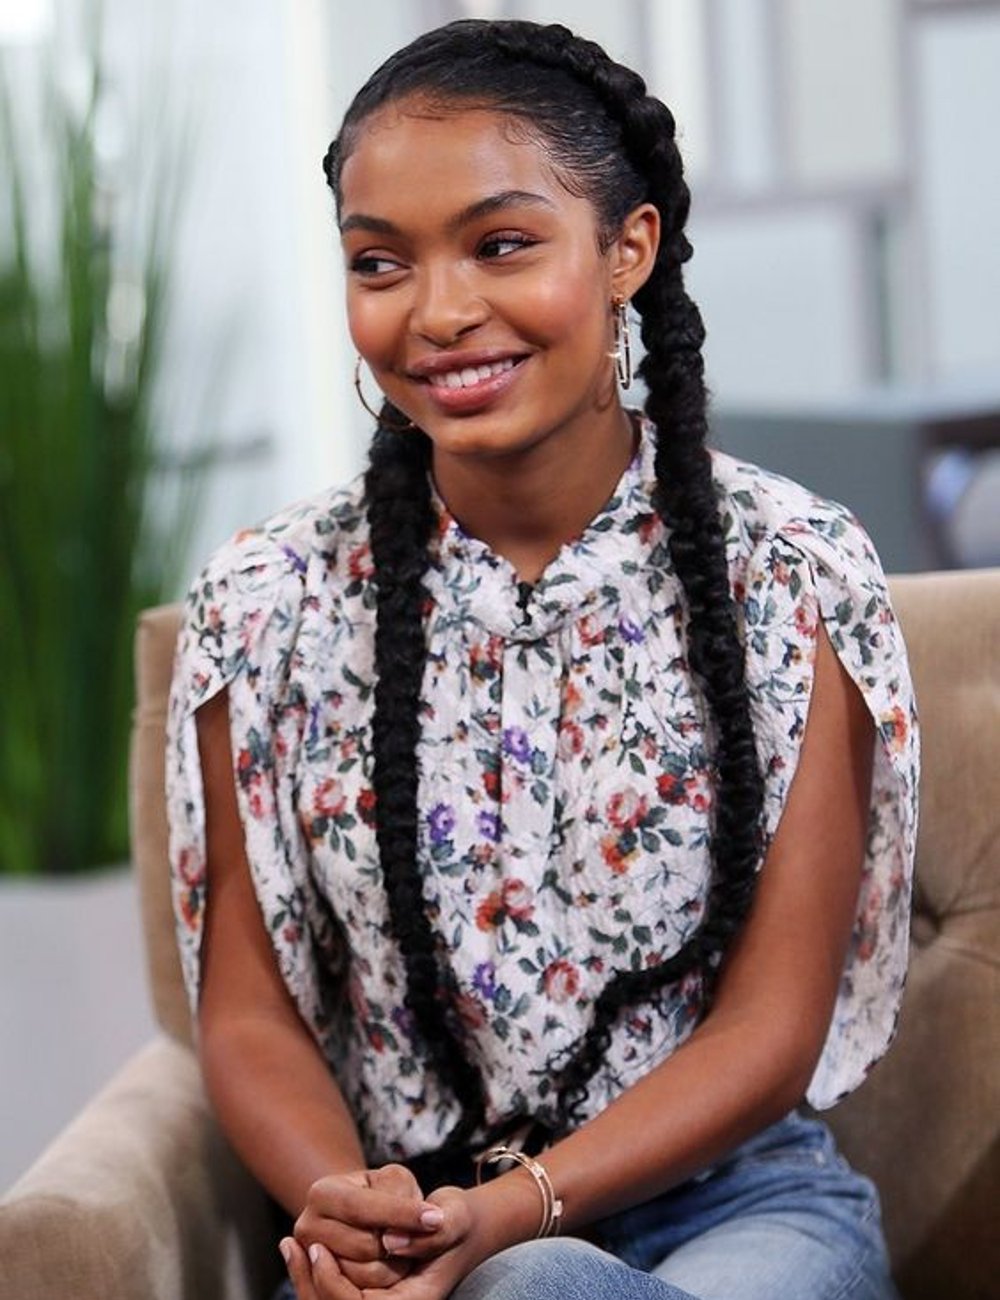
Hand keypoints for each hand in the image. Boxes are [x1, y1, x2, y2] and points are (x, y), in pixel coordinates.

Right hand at [291, 1164, 443, 1292]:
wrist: (373, 1216)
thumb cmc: (388, 1194)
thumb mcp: (398, 1181)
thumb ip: (402, 1204)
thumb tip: (393, 1243)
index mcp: (322, 1193)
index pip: (362, 1207)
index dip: (401, 1213)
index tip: (436, 1218)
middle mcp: (307, 1228)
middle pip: (364, 1246)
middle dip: (397, 1243)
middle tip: (405, 1232)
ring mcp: (312, 1261)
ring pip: (363, 1276)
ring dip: (392, 1266)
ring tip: (393, 1249)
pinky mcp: (321, 1285)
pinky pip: (358, 1294)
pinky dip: (381, 1283)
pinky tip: (388, 1264)